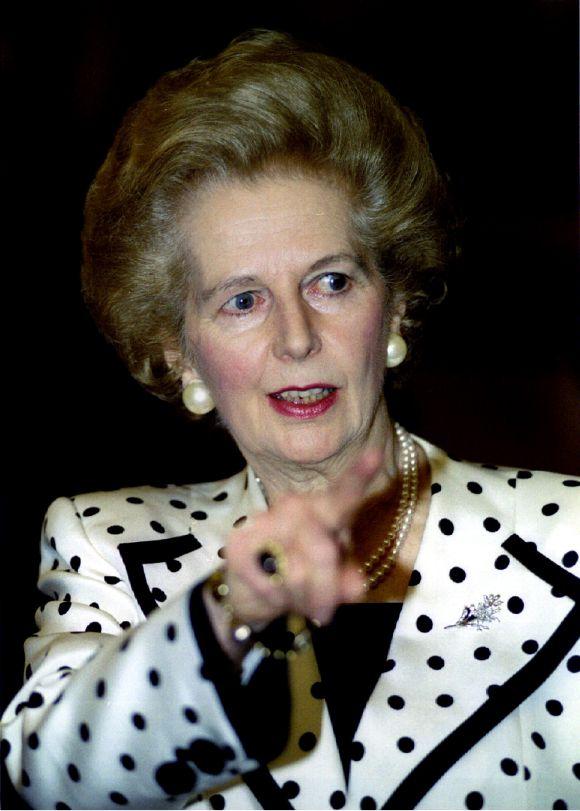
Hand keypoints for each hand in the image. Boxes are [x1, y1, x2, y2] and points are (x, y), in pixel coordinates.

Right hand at [216, 449, 382, 634]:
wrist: (254, 592)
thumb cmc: (302, 576)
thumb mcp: (334, 581)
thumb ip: (348, 581)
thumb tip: (355, 586)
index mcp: (323, 509)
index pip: (343, 496)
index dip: (358, 477)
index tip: (375, 455)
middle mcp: (294, 506)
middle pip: (323, 553)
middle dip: (326, 590)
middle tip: (323, 610)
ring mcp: (263, 521)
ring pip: (297, 573)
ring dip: (301, 599)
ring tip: (296, 598)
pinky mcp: (239, 543)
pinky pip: (270, 583)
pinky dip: (276, 599)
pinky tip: (271, 593)